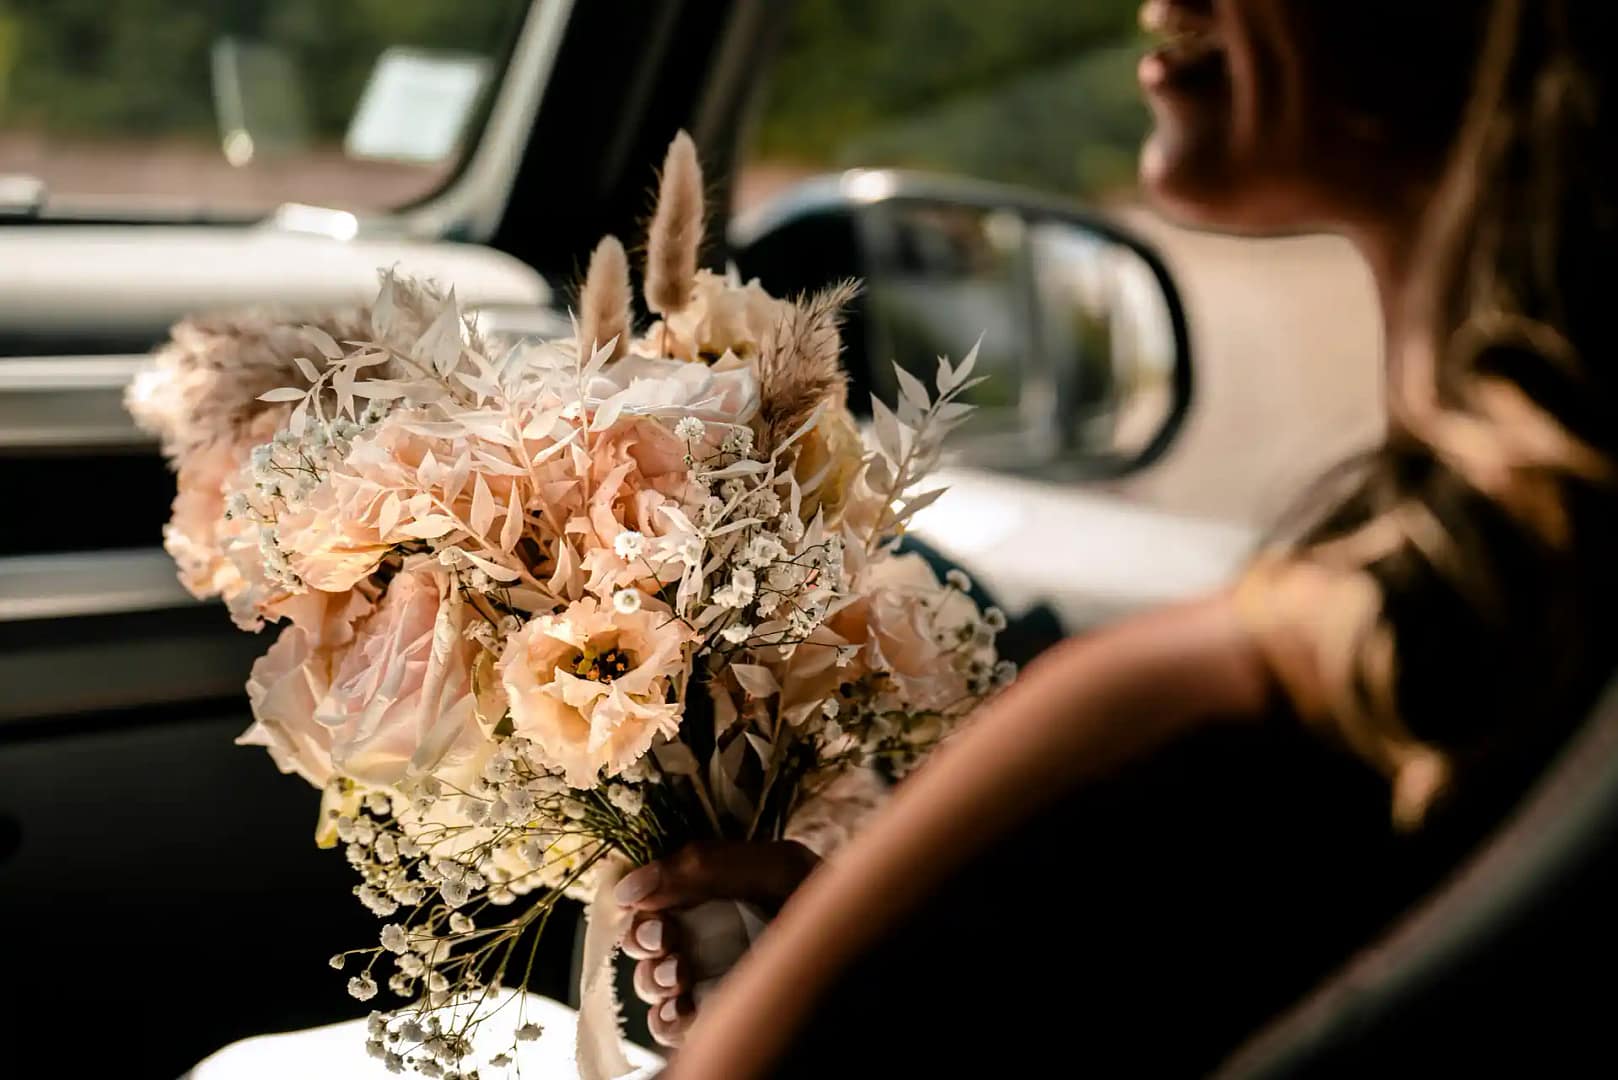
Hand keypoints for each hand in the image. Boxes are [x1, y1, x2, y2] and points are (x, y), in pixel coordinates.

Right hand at [616, 840, 817, 1046]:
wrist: (856, 942)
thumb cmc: (824, 902)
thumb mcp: (775, 867)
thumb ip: (703, 865)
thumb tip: (630, 890)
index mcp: (711, 893)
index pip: (654, 897)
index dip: (644, 904)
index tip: (655, 911)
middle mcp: (703, 936)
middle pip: (644, 941)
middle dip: (643, 941)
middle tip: (664, 941)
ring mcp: (707, 981)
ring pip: (651, 984)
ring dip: (653, 980)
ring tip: (680, 977)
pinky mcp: (714, 1019)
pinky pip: (668, 1026)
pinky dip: (664, 1021)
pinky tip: (681, 1011)